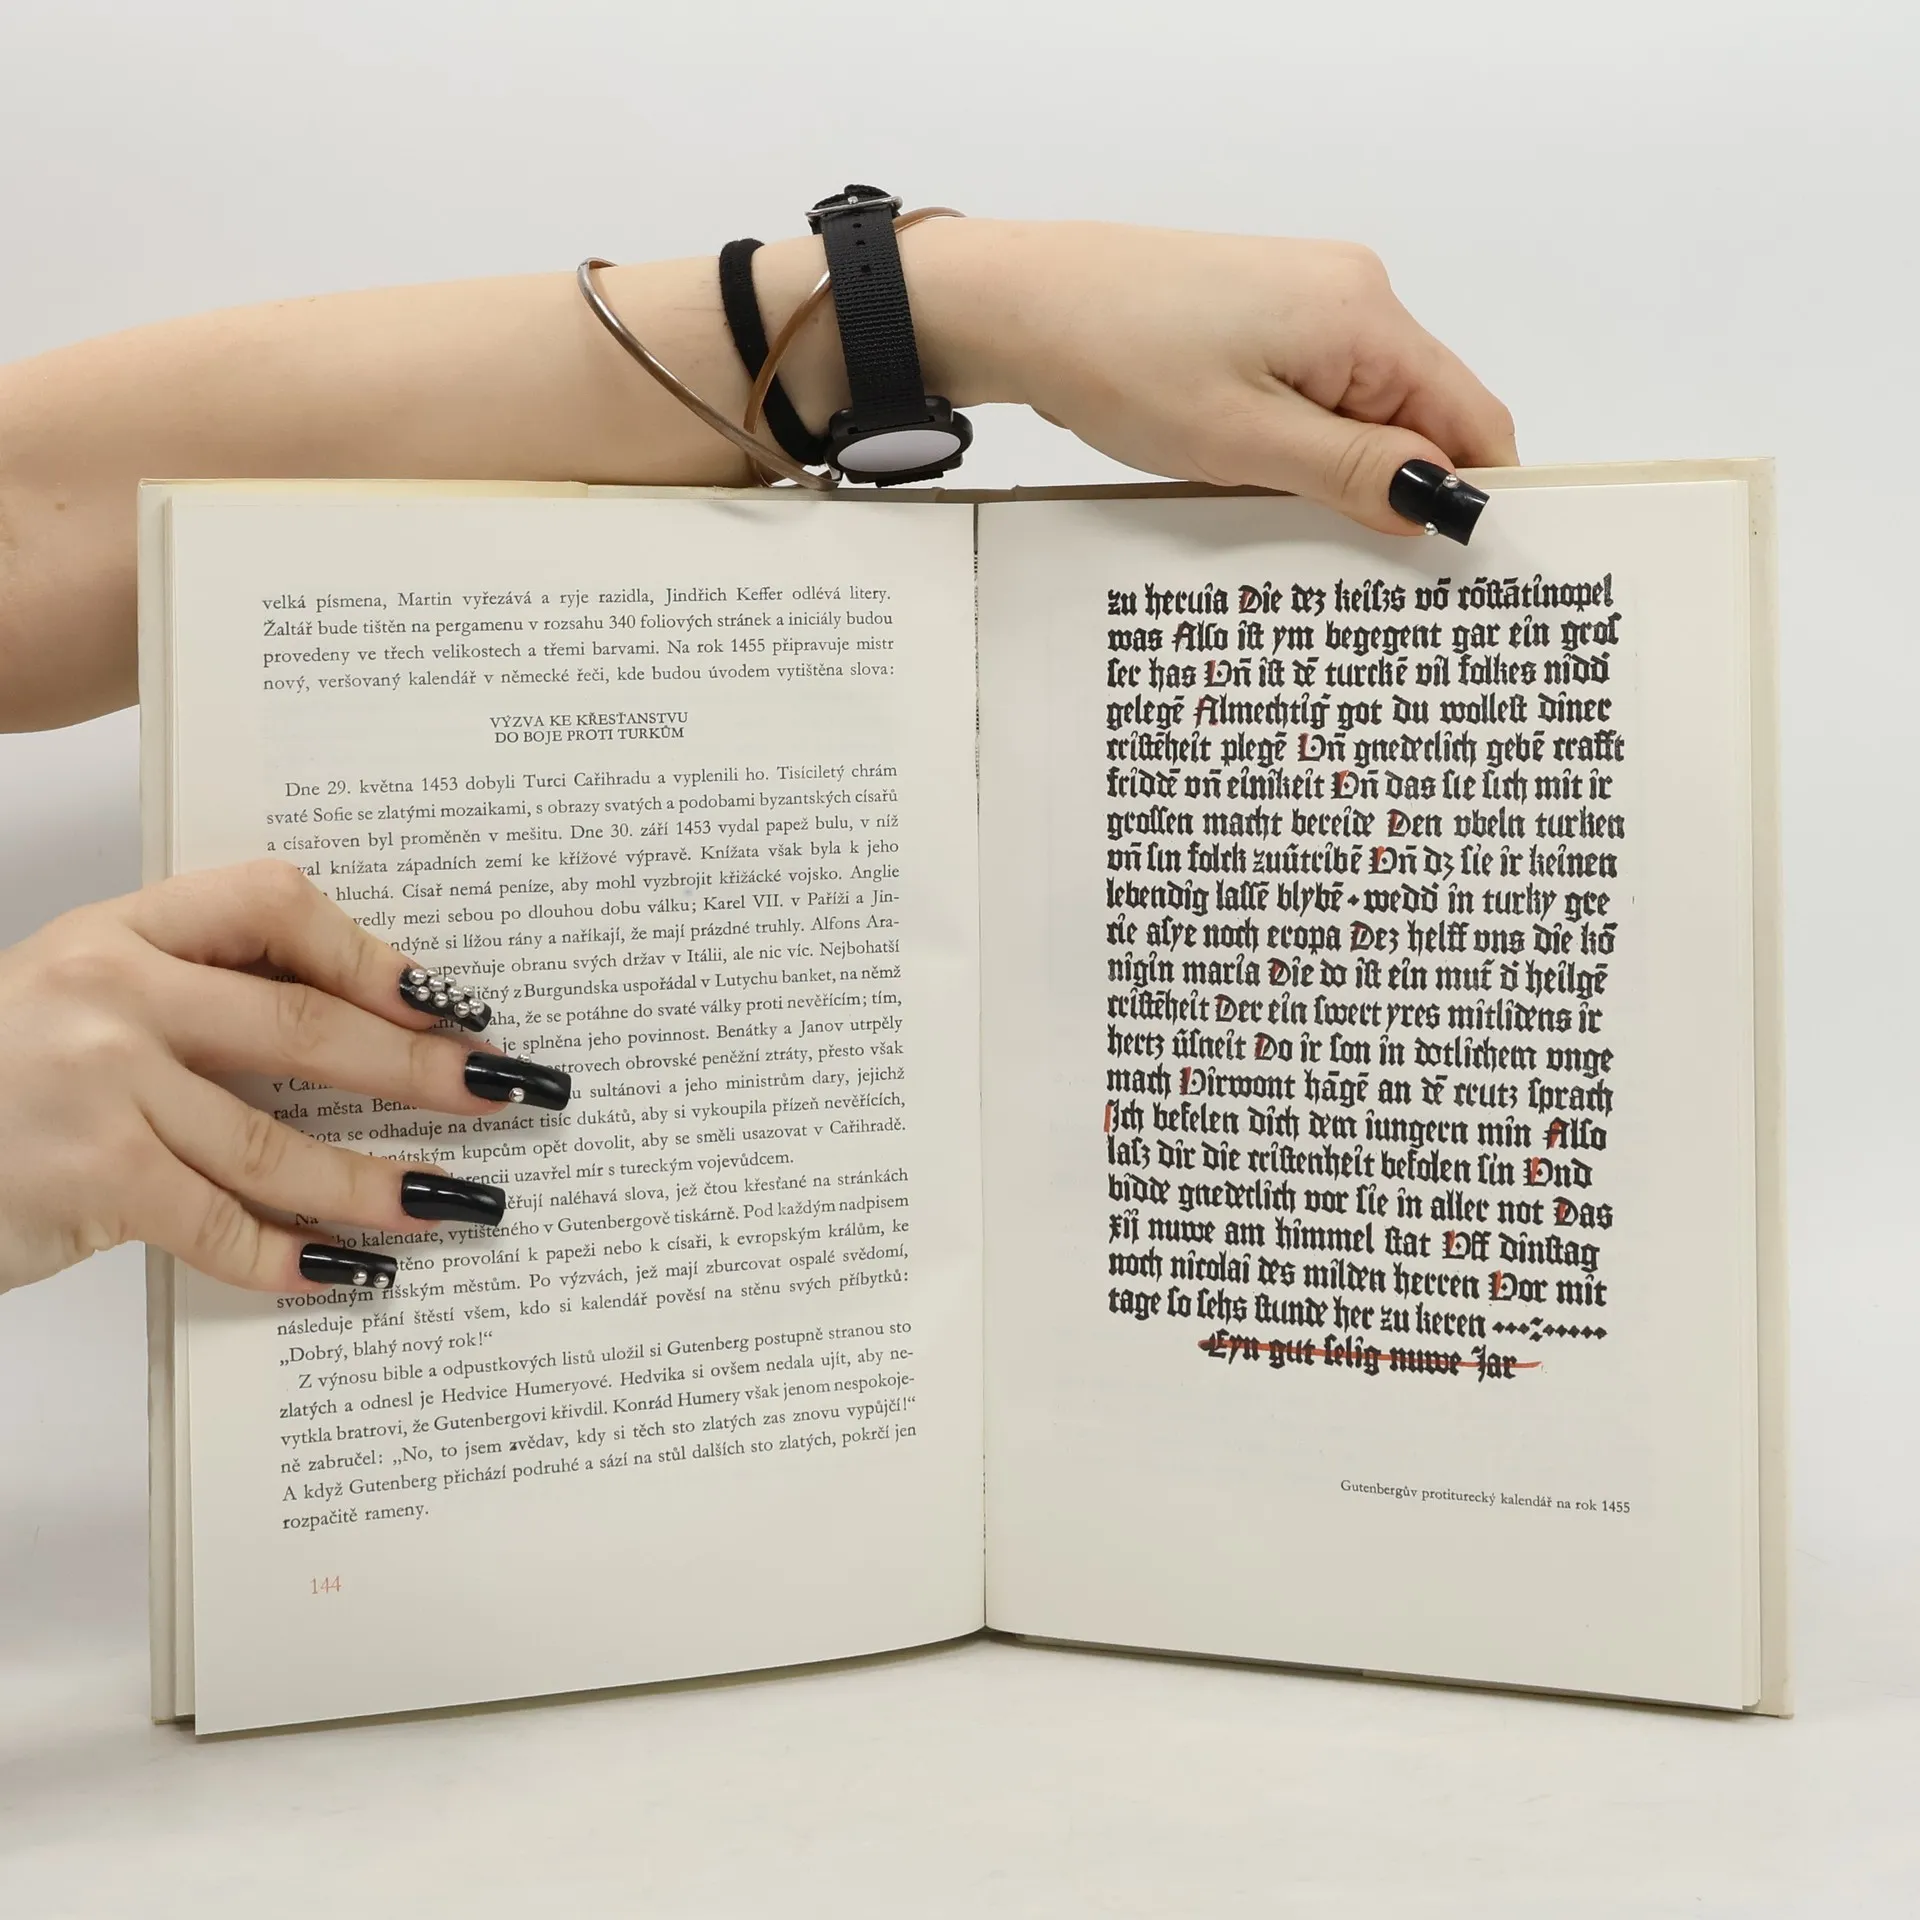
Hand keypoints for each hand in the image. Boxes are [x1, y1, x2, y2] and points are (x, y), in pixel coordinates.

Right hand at [0, 860, 568, 1296]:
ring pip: (276, 1143)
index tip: (449, 1003)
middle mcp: (110, 991)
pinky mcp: (88, 1178)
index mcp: (118, 931)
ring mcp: (96, 1084)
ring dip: (379, 1183)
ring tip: (458, 1204)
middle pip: (306, 1026)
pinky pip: (219, 1225)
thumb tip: (363, 1035)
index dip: (371, 954)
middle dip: (420, 1069)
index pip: (271, 904)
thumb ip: (192, 1003)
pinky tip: (351, 1275)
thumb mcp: (79, 1001)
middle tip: (507, 1094)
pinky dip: (292, 1258)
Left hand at [914, 219, 1517, 532]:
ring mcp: (1304, 303)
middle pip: (1419, 416)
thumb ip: (1352, 470)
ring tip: (1295, 531)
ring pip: (1361, 412)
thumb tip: (1441, 501)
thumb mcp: (1245, 439)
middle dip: (1398, 493)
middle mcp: (1351, 295)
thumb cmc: (1119, 360)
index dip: (1471, 495)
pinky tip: (1259, 486)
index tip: (1460, 572)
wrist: (1019, 305)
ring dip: (1340, 476)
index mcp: (1363, 316)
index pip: (1470, 417)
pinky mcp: (1260, 320)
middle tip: (1367, 580)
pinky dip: (1301, 448)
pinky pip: (1313, 397)